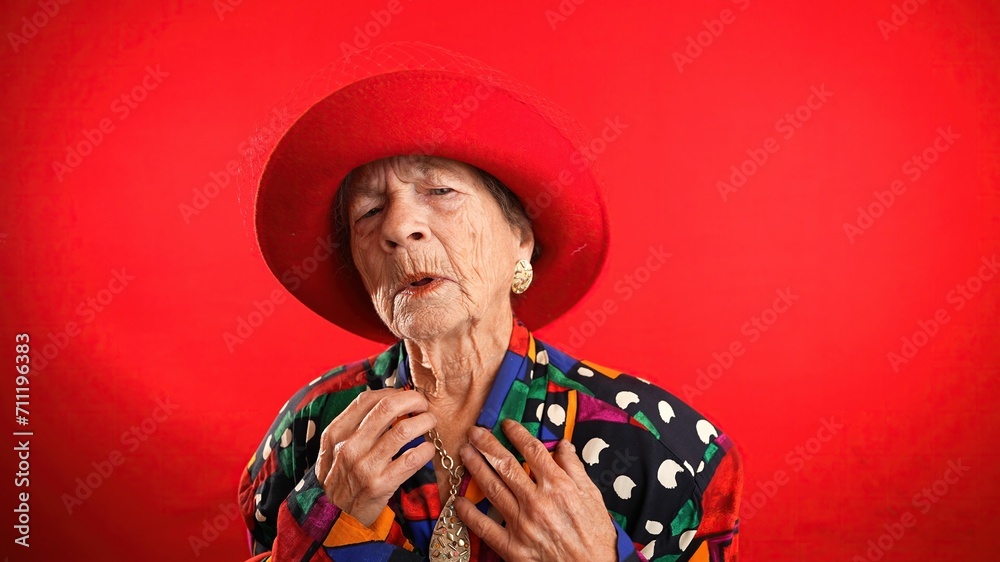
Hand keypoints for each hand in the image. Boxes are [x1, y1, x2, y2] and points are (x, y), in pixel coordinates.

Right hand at [314, 388, 436, 526]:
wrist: (335, 519)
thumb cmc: (340, 478)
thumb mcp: (333, 450)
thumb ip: (353, 426)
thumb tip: (386, 400)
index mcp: (336, 434)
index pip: (367, 399)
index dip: (392, 392)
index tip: (403, 396)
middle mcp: (349, 447)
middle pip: (388, 407)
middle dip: (412, 399)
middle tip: (422, 404)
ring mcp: (365, 466)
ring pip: (404, 430)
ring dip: (424, 421)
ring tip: (430, 422)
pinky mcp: (382, 485)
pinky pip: (412, 459)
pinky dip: (426, 449)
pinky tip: (428, 448)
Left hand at [455, 419, 617, 561]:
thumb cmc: (595, 535)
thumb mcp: (593, 496)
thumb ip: (575, 468)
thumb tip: (563, 445)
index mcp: (558, 487)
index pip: (533, 451)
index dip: (517, 434)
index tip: (506, 424)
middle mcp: (537, 502)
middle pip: (506, 466)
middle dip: (487, 445)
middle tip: (474, 431)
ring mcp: (522, 525)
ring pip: (493, 489)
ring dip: (476, 468)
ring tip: (465, 453)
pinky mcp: (512, 548)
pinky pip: (485, 527)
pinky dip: (470, 514)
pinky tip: (459, 501)